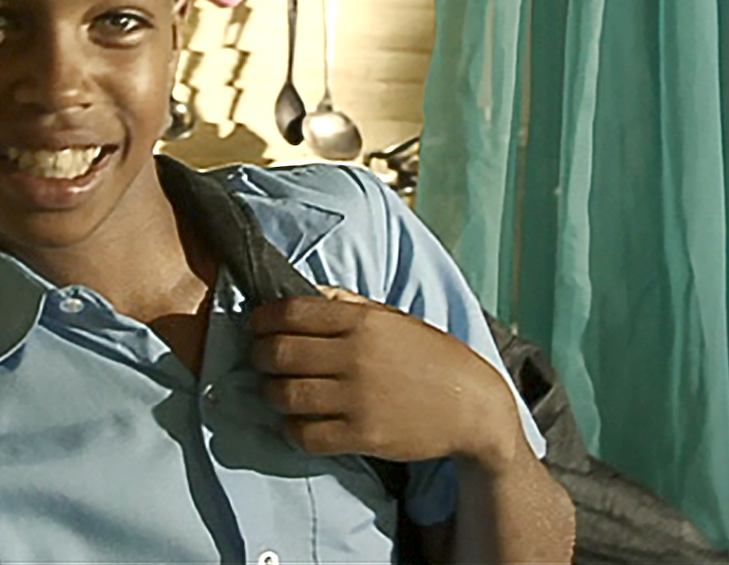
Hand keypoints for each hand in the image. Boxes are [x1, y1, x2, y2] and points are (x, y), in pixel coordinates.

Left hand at [249, 286, 520, 470]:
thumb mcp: (392, 317)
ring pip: (284, 395)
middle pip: (277, 352)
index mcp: (362, 321)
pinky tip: (298, 420)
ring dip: (271, 392)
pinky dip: (292, 428)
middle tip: (262, 358)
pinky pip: (304, 434)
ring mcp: (359, 398)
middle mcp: (356, 356)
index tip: (256, 325)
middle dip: (258, 355)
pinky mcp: (363, 435)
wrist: (473, 405)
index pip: (290, 311)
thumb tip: (300, 292)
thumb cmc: (429, 356)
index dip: (262, 318)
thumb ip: (346, 302)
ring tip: (278, 389)